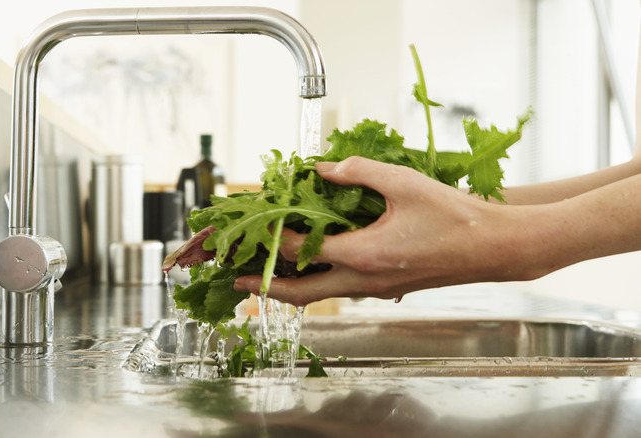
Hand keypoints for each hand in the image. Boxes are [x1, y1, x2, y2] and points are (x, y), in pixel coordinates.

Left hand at [234, 156, 544, 305]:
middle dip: (265, 289)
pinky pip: (341, 290)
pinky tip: (315, 264)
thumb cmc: (455, 216)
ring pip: (320, 296)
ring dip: (290, 287)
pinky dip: (318, 282)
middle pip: (300, 293)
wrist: (496, 248)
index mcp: (363, 255)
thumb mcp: (403, 182)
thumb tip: (321, 167)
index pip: (300, 250)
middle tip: (238, 283)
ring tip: (267, 274)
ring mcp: (376, 289)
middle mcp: (364, 281)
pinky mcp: (388, 288)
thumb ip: (357, 171)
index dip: (272, 238)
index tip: (253, 227)